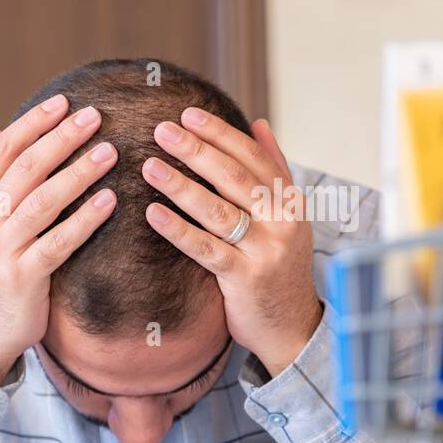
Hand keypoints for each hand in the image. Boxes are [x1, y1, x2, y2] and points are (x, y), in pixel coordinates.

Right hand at [0, 94, 117, 384]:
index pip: (2, 151)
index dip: (33, 124)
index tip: (63, 102)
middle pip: (26, 168)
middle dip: (62, 138)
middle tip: (95, 116)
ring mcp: (0, 250)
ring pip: (43, 201)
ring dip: (79, 172)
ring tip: (110, 152)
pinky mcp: (23, 277)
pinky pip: (59, 242)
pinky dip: (85, 219)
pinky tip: (110, 201)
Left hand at [142, 108, 322, 377]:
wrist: (292, 326)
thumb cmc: (281, 266)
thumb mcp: (288, 216)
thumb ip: (274, 170)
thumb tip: (259, 124)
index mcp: (290, 201)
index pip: (254, 157)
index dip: (220, 134)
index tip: (188, 115)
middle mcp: (283, 222)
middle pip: (235, 177)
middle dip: (196, 150)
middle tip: (161, 130)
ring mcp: (266, 251)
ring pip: (218, 210)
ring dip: (181, 185)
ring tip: (149, 166)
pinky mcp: (245, 279)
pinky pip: (206, 249)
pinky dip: (178, 229)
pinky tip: (153, 213)